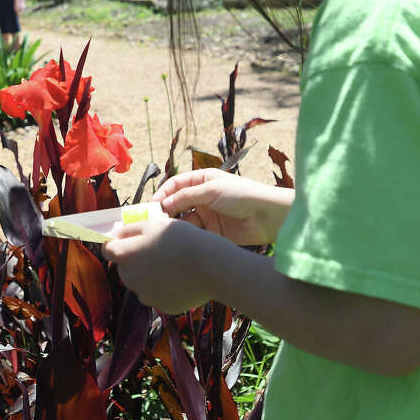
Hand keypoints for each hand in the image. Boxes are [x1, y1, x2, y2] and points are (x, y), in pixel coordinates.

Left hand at [102, 215, 218, 313]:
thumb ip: (129, 229)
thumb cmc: (181, 239)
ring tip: (174, 263)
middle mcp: (129, 279)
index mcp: (124, 256)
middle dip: (136, 259)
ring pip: (142, 282)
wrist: (210, 266)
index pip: (108, 249)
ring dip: (150, 273)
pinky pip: (158, 294)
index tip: (132, 238)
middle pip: (125, 267)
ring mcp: (145, 295)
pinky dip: (165, 287)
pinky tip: (181, 278)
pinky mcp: (162, 306)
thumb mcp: (152, 224)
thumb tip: (115, 235)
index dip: (118, 242)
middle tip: (158, 249)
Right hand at [152, 169, 291, 246]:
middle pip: (176, 204)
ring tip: (166, 232)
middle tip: (153, 223)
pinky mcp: (212, 233)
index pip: (175, 185)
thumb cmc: (243, 194)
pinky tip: (181, 239)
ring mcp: (207, 215)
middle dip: (165, 211)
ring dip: (175, 225)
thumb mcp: (212, 190)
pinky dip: (186, 236)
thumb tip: (163, 204)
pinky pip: (194, 234)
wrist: (268, 216)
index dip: (162, 194)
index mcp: (202, 180)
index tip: (151, 206)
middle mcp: (202, 197)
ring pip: (183, 220)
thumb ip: (186, 196)